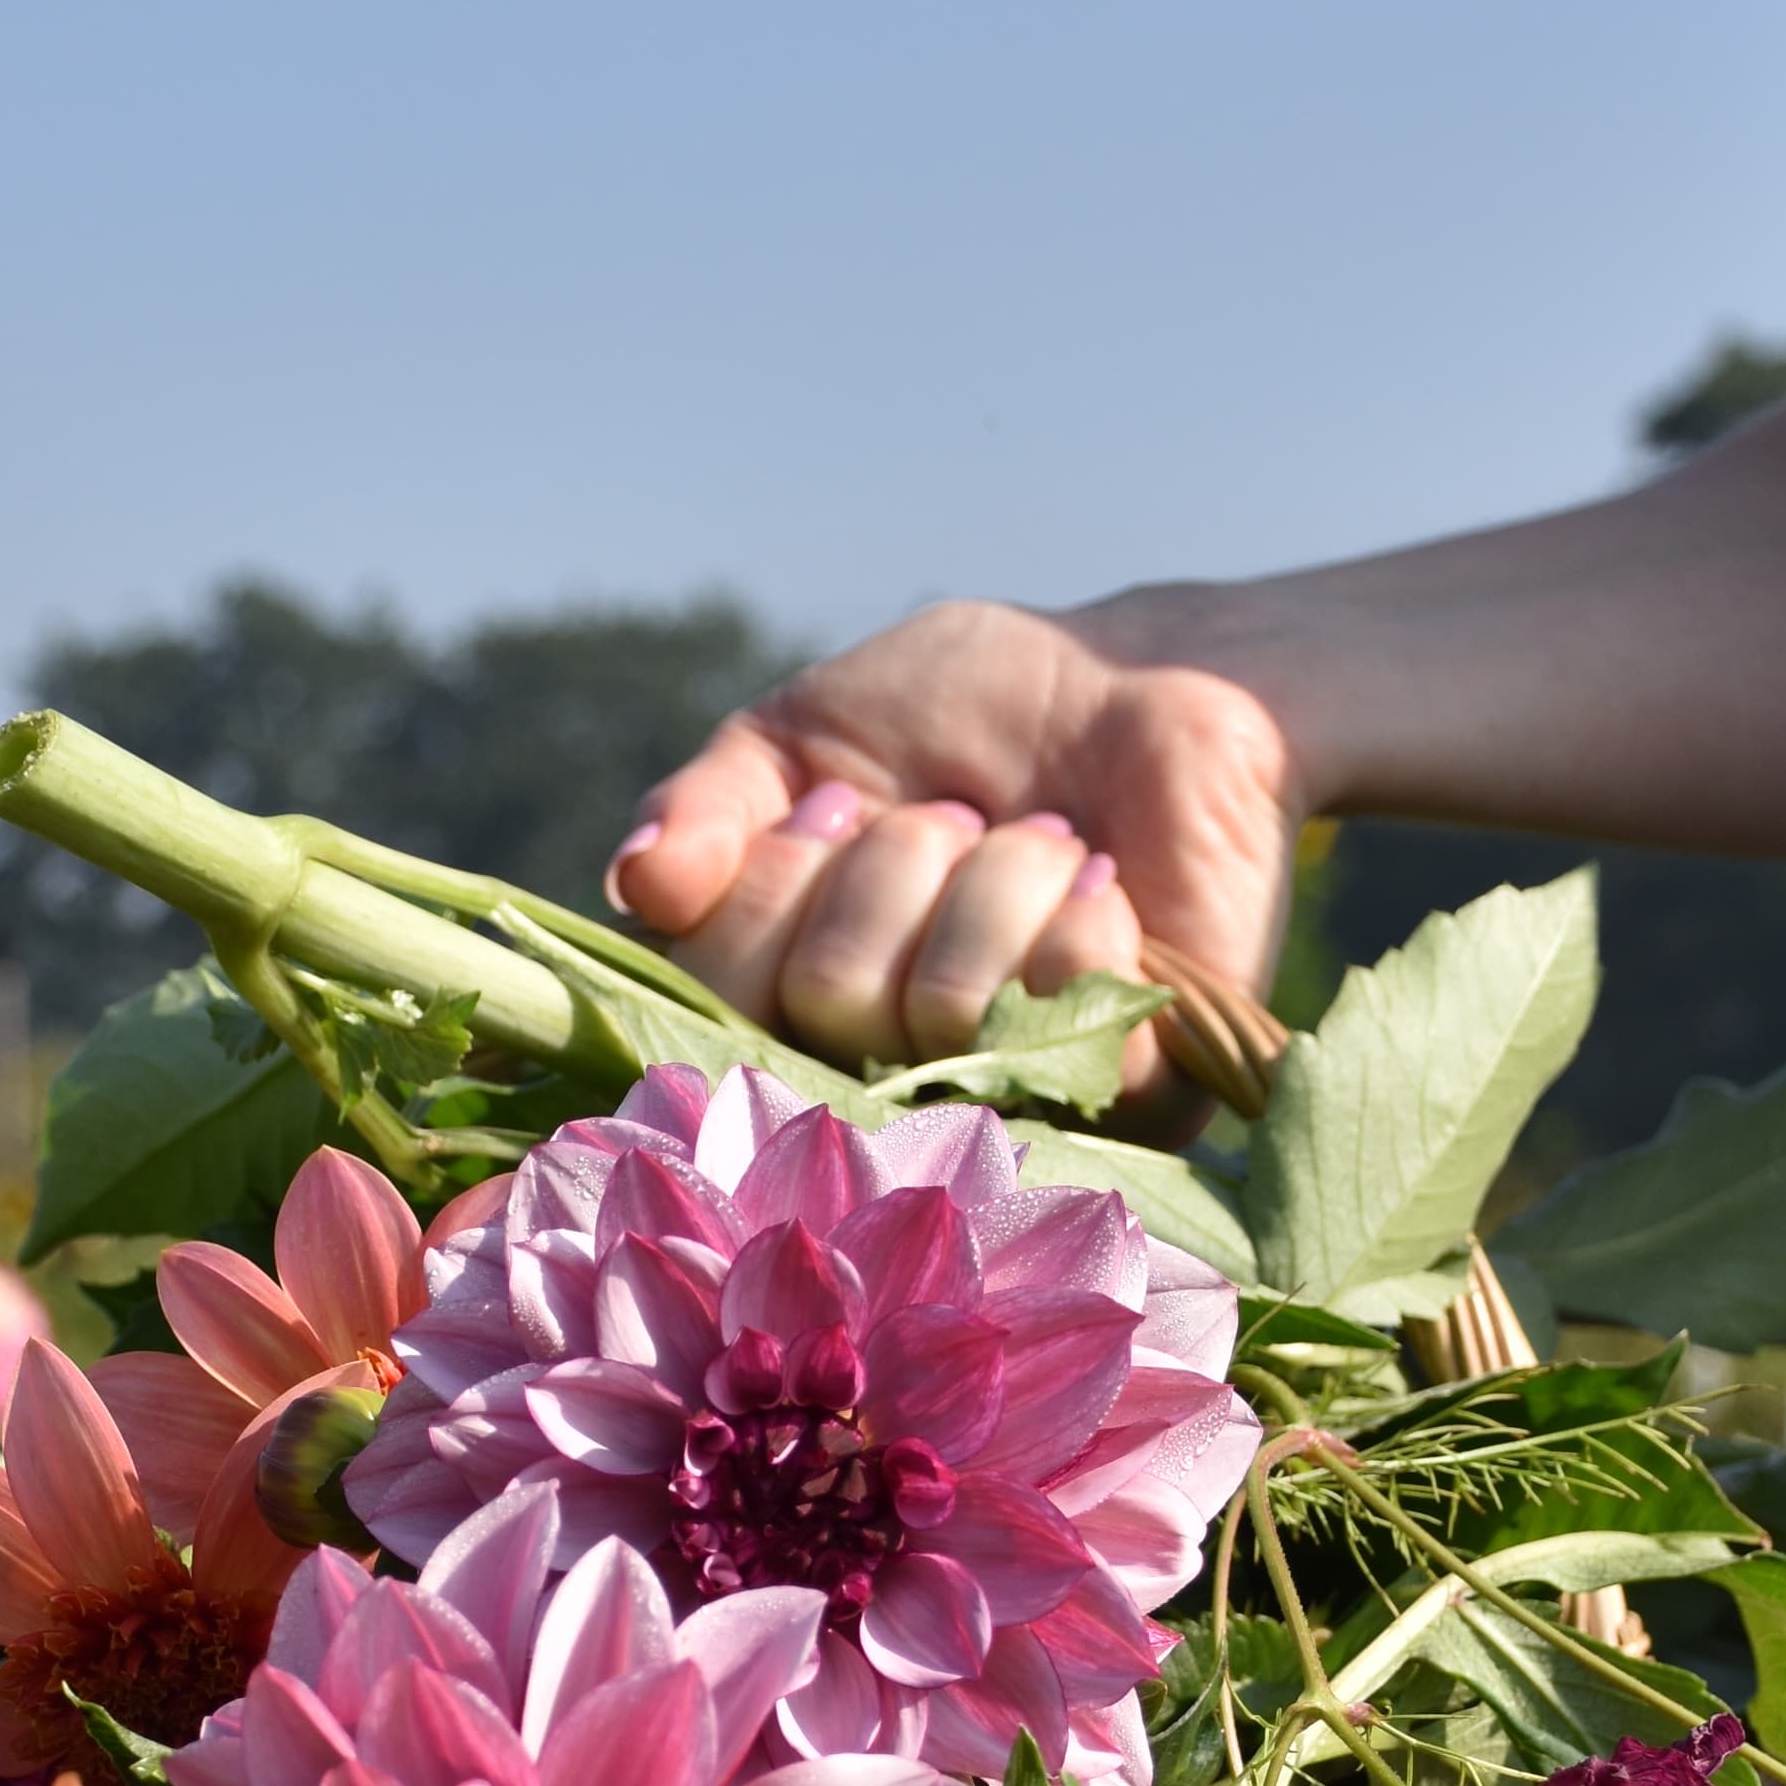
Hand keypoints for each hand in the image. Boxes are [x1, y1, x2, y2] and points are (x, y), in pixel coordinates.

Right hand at [602, 596, 1308, 1082]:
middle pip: (825, 1001)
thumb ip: (708, 808)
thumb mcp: (803, 733)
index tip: (836, 807)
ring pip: (941, 1008)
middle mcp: (886, 1081)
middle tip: (953, 819)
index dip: (769, 885)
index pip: (712, 1004)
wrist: (1147, 683)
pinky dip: (1077, 914)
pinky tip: (1104, 883)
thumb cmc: (964, 715)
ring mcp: (1007, 1102)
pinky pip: (1058, 1024)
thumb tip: (638, 884)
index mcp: (789, 1012)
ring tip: (1040, 840)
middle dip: (893, 865)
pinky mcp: (1131, 1100)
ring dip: (993, 874)